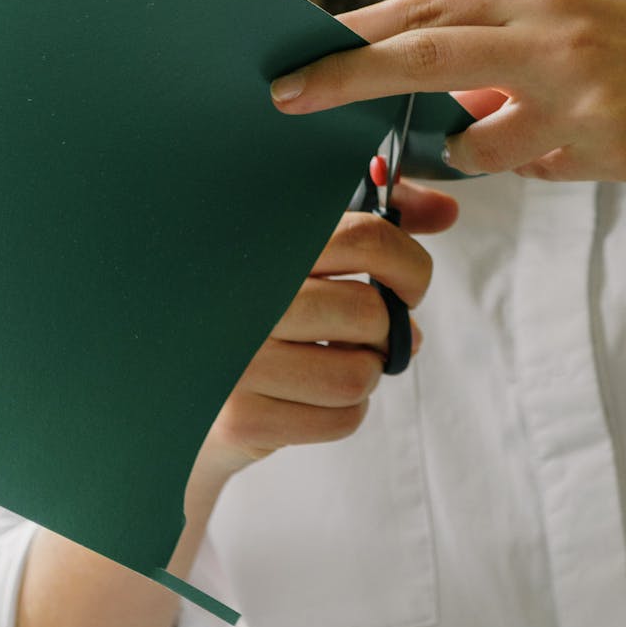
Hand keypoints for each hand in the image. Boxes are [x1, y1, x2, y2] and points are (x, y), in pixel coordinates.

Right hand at [185, 184, 457, 516]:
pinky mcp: (241, 416)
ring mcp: (237, 359)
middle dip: (385, 330)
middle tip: (367, 335)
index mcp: (260, 245)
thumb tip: (445, 209)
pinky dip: (344, 412)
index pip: (364, 238)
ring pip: (361, 372)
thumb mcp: (304, 259)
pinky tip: (312, 398)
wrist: (179, 396)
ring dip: (364, 374)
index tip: (410, 284)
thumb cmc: (256, 318)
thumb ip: (373, 227)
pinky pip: (342, 418)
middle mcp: (243, 297)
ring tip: (334, 365)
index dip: (409, 265)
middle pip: (370, 312)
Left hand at [271, 0, 625, 184]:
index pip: (421, 9)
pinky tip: (576, 139)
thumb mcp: (557, 11)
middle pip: (423, 56)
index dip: (353, 36)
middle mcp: (548, 28)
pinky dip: (535, 162)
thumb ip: (487, 44)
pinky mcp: (603, 140)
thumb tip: (419, 95)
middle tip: (291, 96)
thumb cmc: (625, 32)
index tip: (298, 56)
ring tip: (518, 127)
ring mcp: (575, 88)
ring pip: (475, 142)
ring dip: (472, 150)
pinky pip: (533, 170)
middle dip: (347, 78)